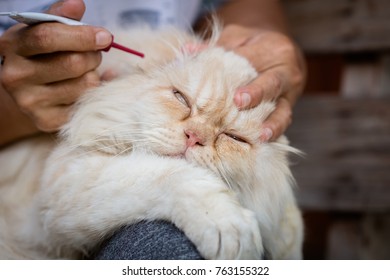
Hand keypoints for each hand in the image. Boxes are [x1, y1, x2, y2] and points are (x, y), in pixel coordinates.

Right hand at [0, 0, 111, 131]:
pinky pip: (87, 104)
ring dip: (94, 75)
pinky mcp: (47, 121)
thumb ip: (60, 17)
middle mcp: (15, 76)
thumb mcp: (44, 31)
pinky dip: (94, 93)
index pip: (48, 37)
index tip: (105, 36)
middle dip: (94, 55)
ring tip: (84, 72)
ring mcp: (29, 102)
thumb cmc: (42, 55)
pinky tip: (83, 88)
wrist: (28, 91)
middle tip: (94, 54)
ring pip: (85, 85)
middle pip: (73, 63)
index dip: (82, 36)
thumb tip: (77, 4)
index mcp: (12, 46)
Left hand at [217, 24, 306, 141]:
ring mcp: (290, 92)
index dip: (237, 68)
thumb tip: (188, 50)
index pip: (253, 59)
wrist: (283, 51)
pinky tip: (263, 140)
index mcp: (272, 49)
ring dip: (273, 123)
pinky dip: (275, 130)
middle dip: (257, 93)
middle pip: (272, 83)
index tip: (222, 77)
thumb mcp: (238, 38)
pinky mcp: (288, 107)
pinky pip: (284, 120)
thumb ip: (217, 46)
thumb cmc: (254, 45)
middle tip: (239, 102)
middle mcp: (286, 70)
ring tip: (262, 135)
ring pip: (284, 108)